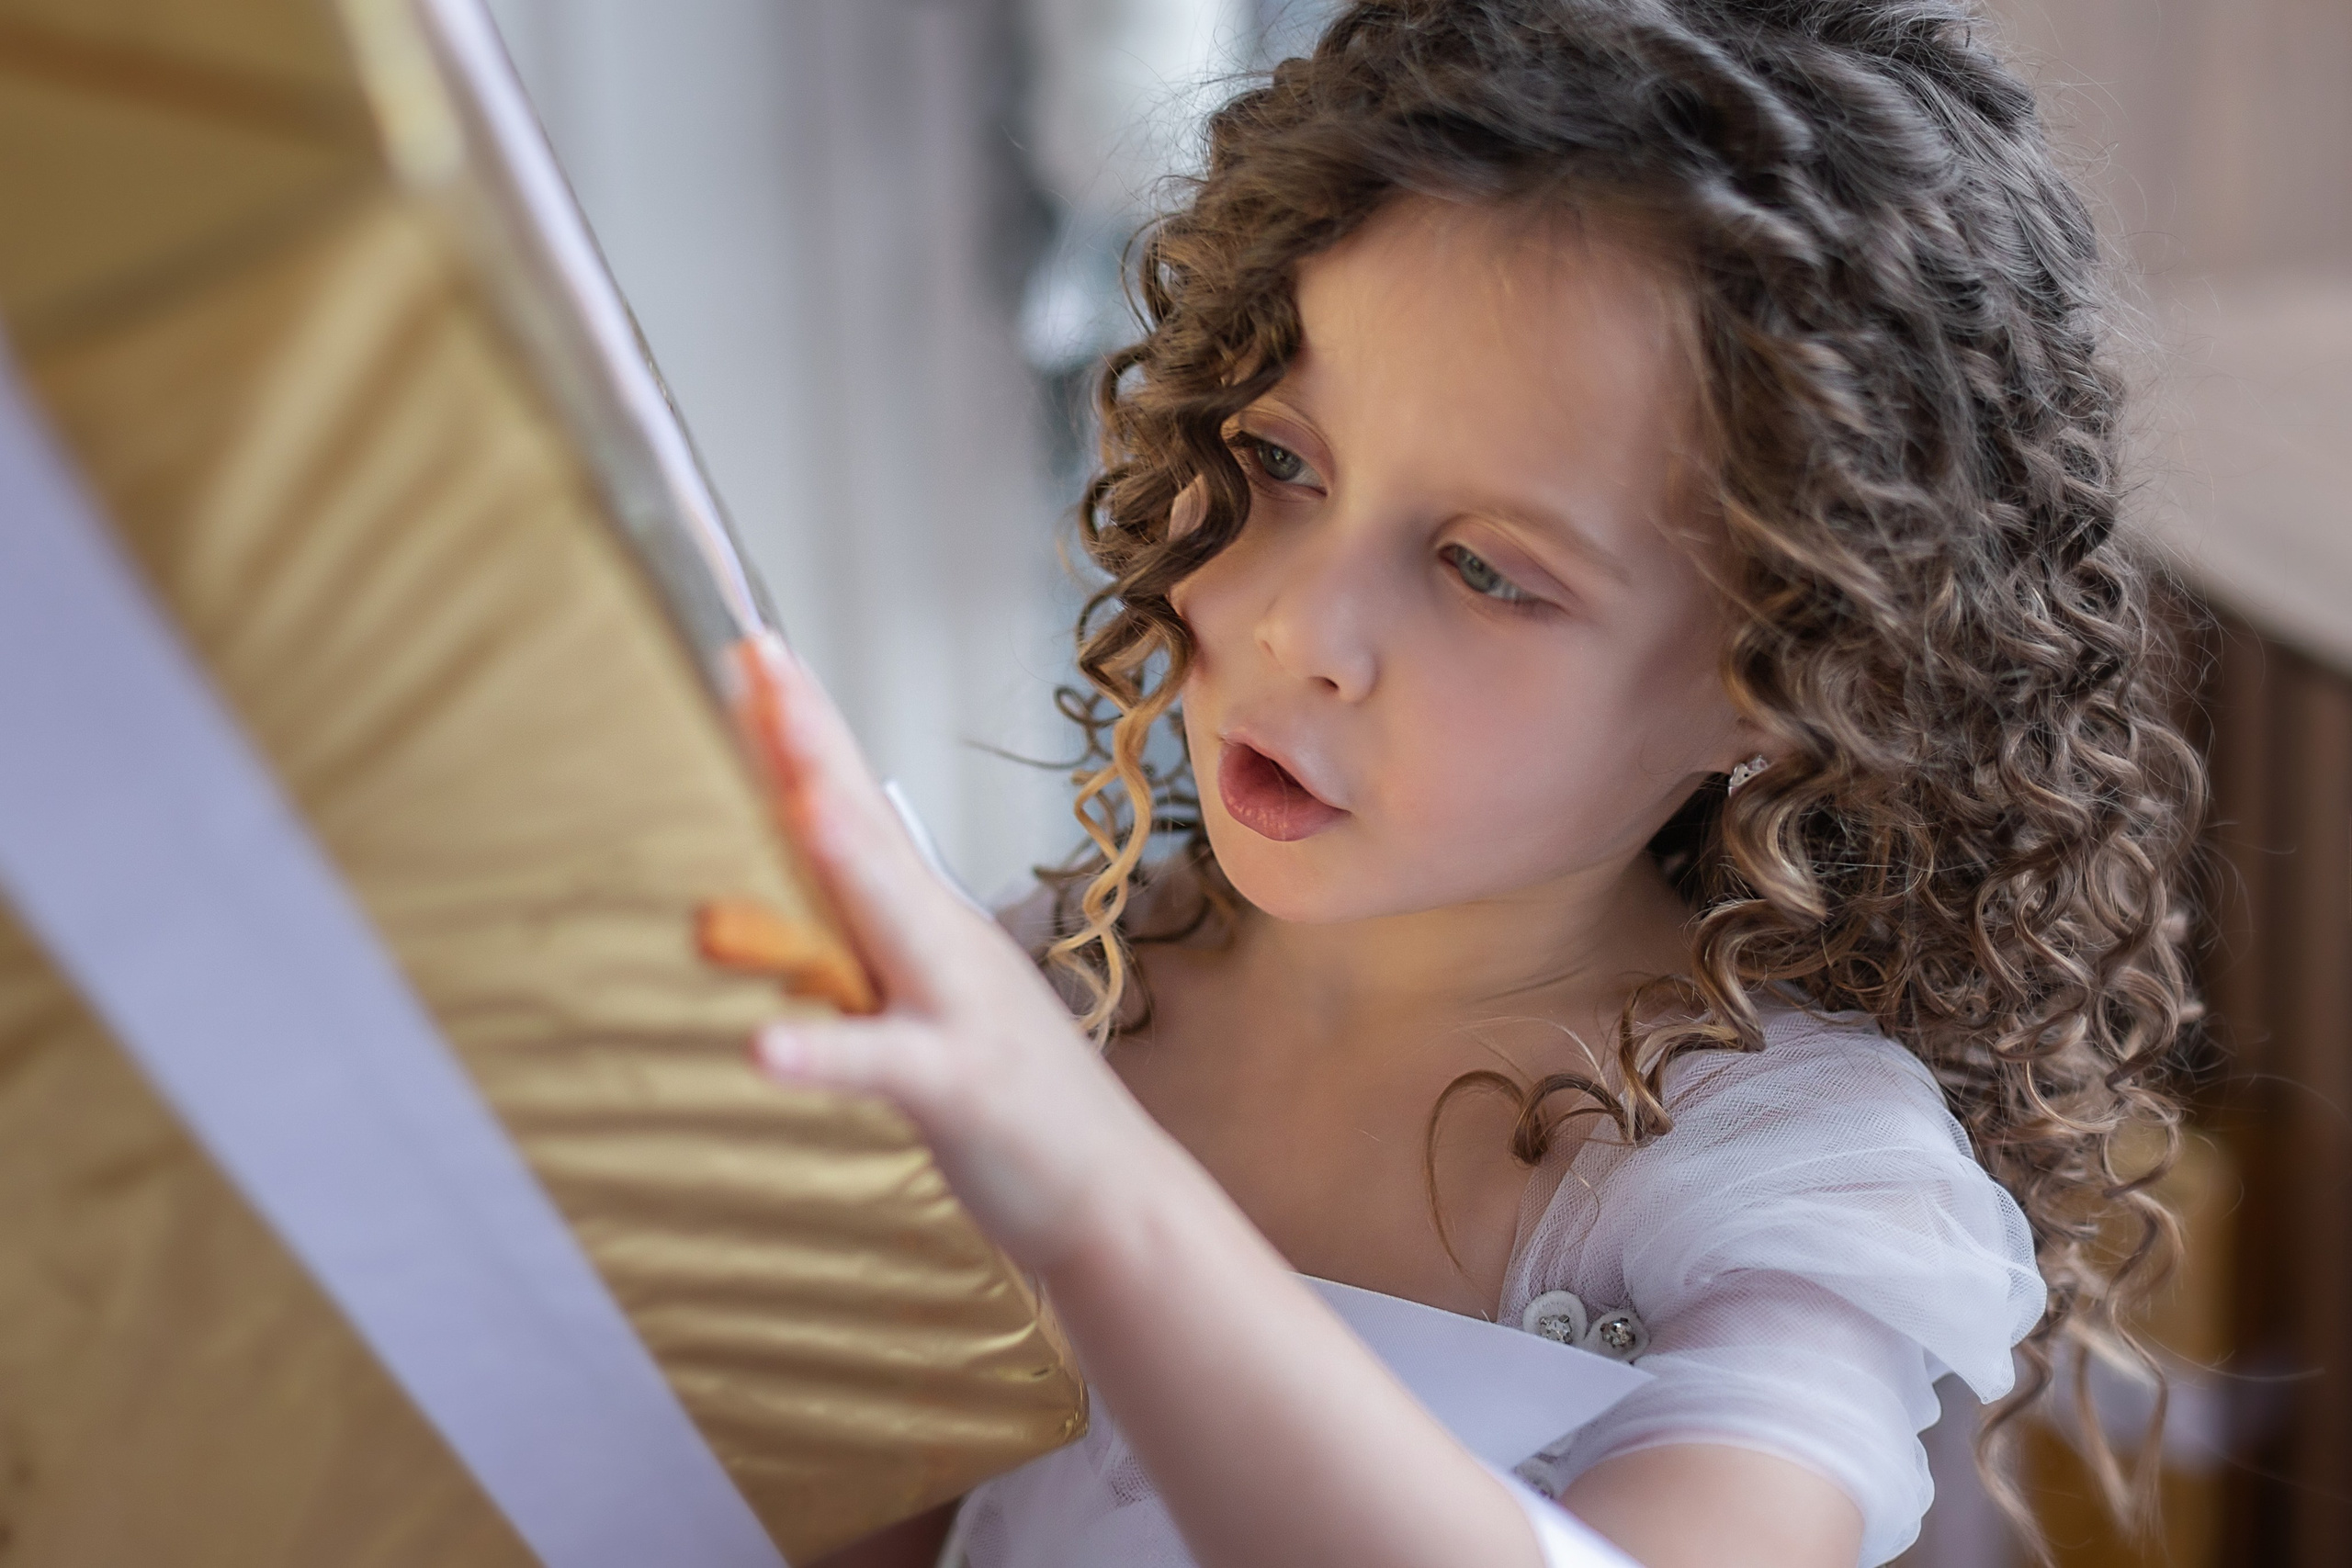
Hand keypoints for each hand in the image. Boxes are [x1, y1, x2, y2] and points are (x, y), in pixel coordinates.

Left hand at [742, 637, 1164, 1268]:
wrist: (1109, 1196)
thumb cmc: (1009, 1094)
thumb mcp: (916, 1001)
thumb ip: (850, 944)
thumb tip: (792, 890)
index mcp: (924, 917)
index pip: (851, 801)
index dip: (800, 725)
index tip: (749, 647)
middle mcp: (941, 941)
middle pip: (864, 827)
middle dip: (809, 742)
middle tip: (754, 653)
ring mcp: (957, 1007)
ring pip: (890, 922)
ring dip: (845, 861)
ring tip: (799, 801)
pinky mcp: (957, 1087)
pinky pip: (885, 1067)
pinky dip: (826, 1054)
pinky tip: (762, 1047)